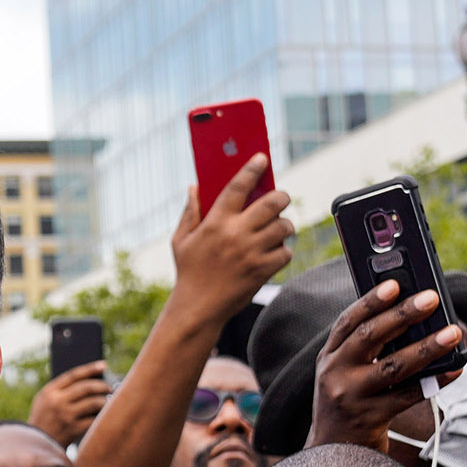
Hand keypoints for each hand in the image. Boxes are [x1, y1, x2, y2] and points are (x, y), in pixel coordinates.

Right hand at [29, 360, 112, 444]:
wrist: (35, 446)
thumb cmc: (44, 421)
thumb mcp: (44, 402)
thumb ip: (61, 390)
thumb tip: (90, 381)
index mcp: (48, 392)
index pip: (73, 375)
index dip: (90, 369)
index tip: (103, 365)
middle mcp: (56, 402)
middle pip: (86, 388)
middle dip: (102, 386)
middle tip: (109, 387)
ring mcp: (65, 416)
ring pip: (93, 402)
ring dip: (104, 401)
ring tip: (107, 402)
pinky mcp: (72, 430)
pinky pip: (93, 419)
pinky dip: (100, 416)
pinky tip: (104, 416)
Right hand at [168, 156, 293, 323]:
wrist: (198, 308)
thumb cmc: (188, 272)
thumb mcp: (181, 240)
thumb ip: (189, 212)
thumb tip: (194, 187)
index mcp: (215, 222)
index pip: (238, 186)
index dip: (252, 169)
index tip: (262, 158)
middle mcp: (236, 234)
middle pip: (272, 203)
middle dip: (282, 196)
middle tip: (281, 197)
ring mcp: (252, 252)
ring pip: (283, 226)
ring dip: (285, 224)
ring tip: (279, 227)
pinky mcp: (262, 270)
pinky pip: (286, 252)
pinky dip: (284, 250)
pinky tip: (275, 251)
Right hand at [308, 280, 461, 454]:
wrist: (333, 454)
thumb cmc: (349, 403)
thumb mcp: (345, 373)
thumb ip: (367, 348)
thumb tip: (413, 319)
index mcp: (329, 356)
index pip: (348, 321)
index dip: (371, 300)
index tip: (395, 283)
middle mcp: (335, 374)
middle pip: (370, 337)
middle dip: (403, 315)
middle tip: (432, 298)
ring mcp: (351, 397)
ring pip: (393, 367)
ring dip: (426, 347)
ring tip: (453, 333)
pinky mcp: (370, 418)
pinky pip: (408, 396)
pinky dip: (435, 381)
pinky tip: (455, 369)